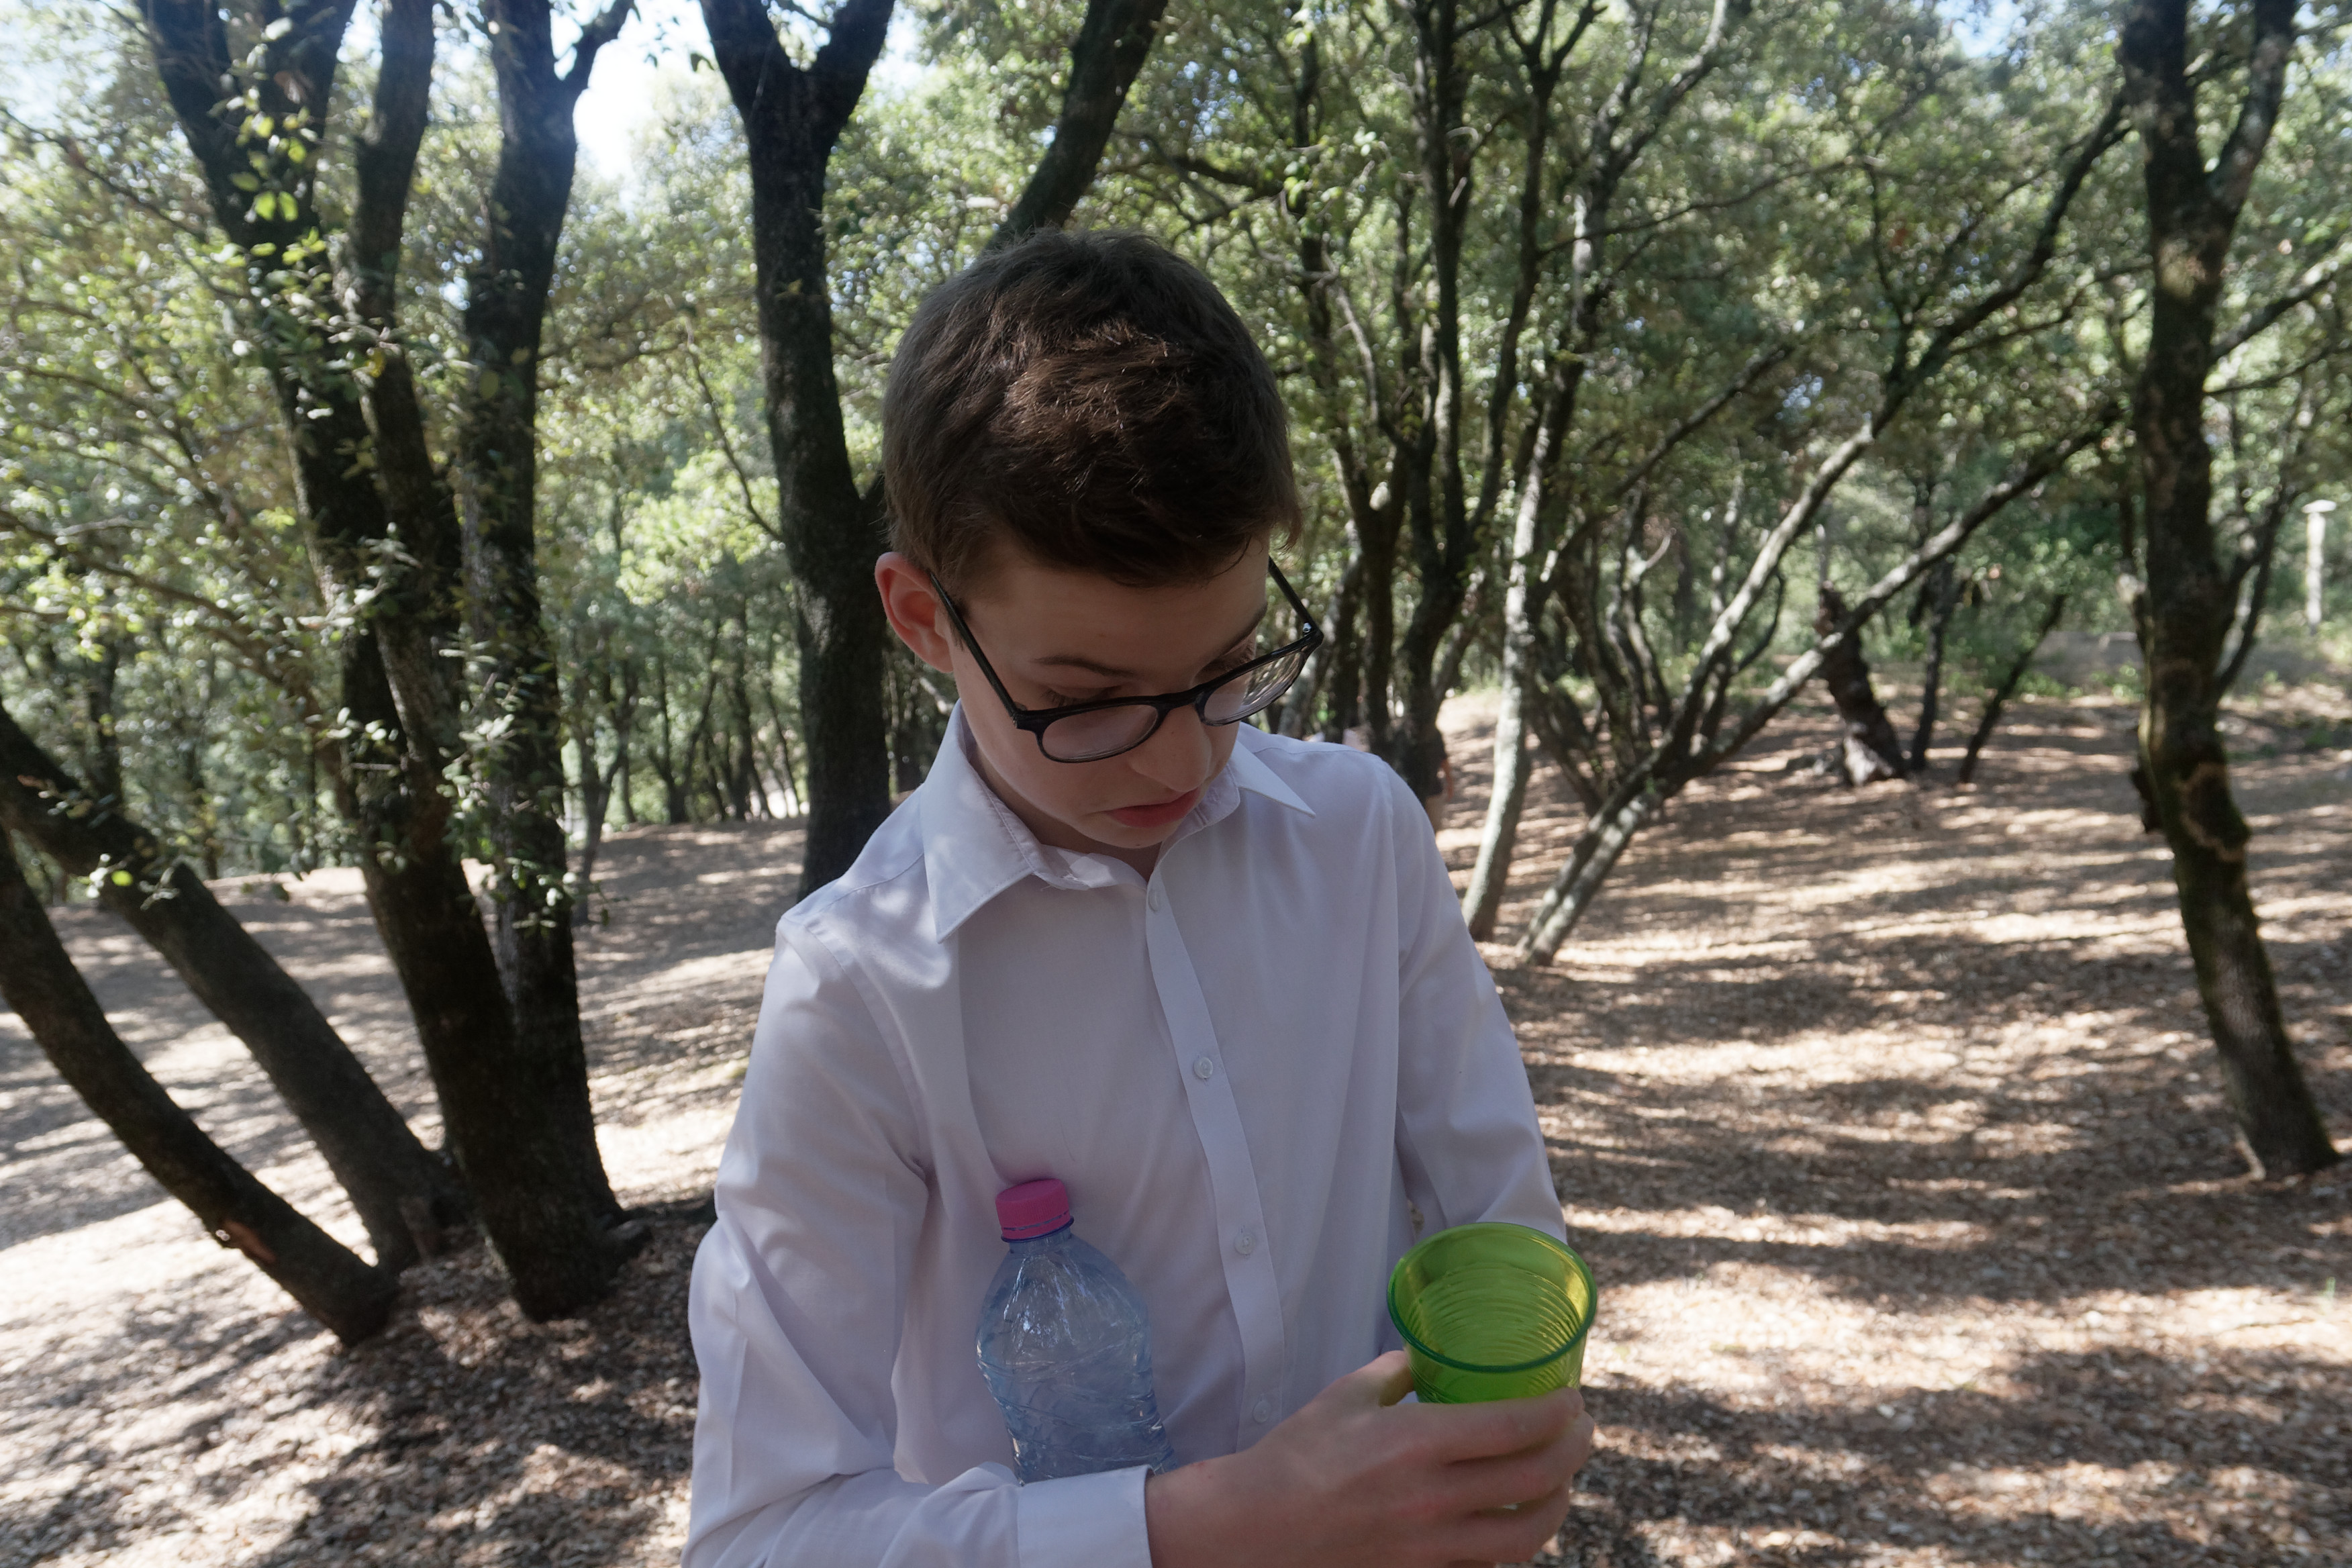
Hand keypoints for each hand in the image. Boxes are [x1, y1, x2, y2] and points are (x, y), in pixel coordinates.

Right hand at [1144, 1352, 1595, 1567]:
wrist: (1253, 1529)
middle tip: (1582, 1433)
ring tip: (1560, 1484)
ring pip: (1525, 1537)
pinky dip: (1513, 1545)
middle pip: (1537, 1480)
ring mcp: (1431, 1547)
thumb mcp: (1346, 1397)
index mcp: (1417, 1442)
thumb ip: (1395, 1373)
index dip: (1558, 1412)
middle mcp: (1434, 1499)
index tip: (1571, 1398)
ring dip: (1557, 1506)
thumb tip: (1428, 1359)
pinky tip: (1513, 1522)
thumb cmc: (1295, 1457)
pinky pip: (1488, 1566)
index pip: (1516, 1426)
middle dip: (1574, 1452)